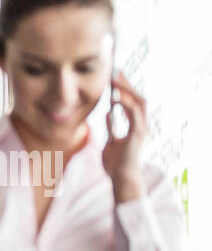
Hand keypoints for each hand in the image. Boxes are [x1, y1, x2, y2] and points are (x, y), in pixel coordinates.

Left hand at [102, 70, 147, 203]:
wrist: (121, 179)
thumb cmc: (116, 165)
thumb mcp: (110, 142)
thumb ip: (111, 127)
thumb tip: (108, 113)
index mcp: (137, 127)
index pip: (134, 103)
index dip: (126, 89)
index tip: (115, 79)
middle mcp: (142, 126)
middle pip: (139, 98)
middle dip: (127, 84)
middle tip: (116, 72)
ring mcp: (142, 129)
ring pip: (139, 103)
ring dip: (127, 90)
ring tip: (115, 80)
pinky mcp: (137, 134)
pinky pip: (134, 114)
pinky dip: (126, 104)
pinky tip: (116, 98)